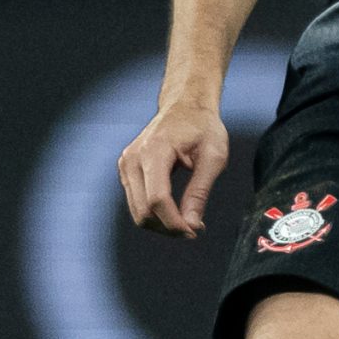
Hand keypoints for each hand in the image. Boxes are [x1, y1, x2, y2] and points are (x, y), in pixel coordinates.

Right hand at [117, 102, 229, 238]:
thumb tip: (191, 225)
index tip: (194, 232)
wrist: (185, 107)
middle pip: (143, 210)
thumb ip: (200, 192)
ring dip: (161, 224)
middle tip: (194, 230)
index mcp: (155, 151)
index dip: (174, 222)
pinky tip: (176, 212)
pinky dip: (154, 213)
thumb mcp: (213, 157)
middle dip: (168, 227)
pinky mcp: (126, 170)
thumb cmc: (203, 128)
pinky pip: (136, 202)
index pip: (157, 199)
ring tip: (187, 222)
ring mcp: (125, 164)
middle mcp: (133, 159)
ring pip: (137, 211)